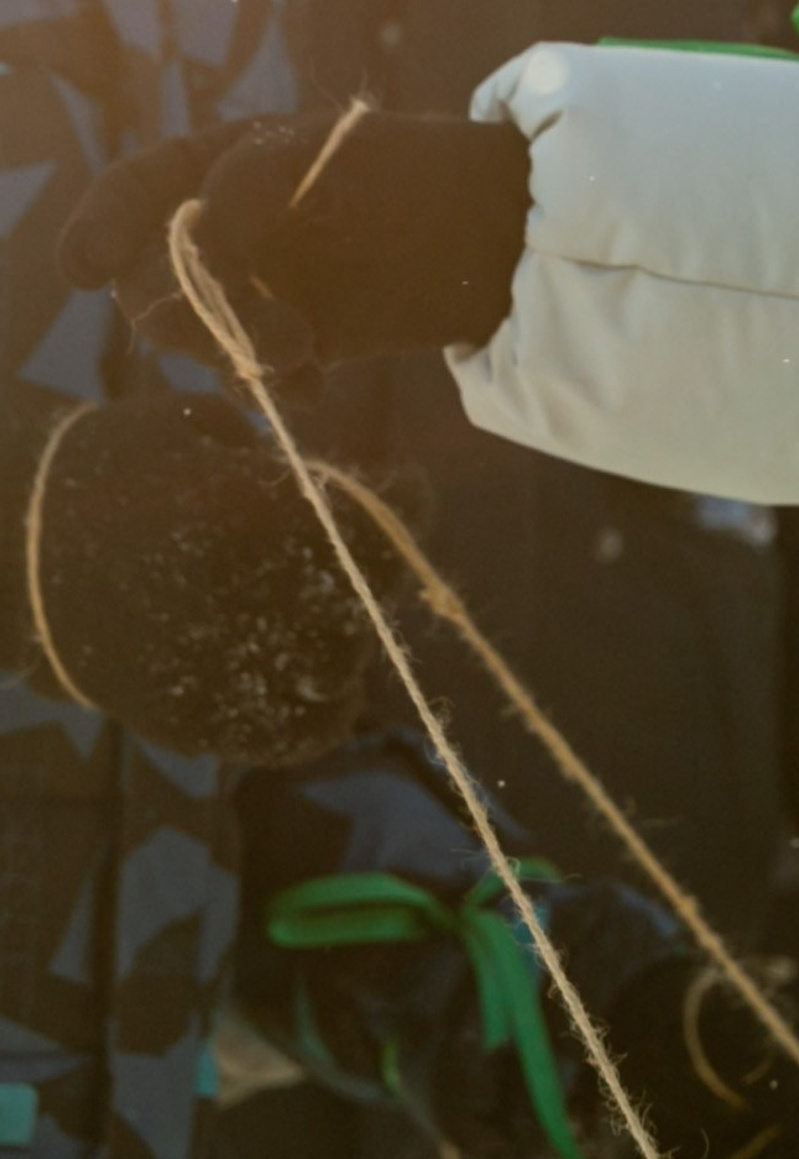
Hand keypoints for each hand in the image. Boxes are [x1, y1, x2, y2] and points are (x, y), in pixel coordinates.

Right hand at [11, 394, 389, 763]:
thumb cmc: (103, 472)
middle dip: (364, 566)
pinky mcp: (214, 726)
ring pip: (348, 663)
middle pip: (374, 590)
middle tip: (331, 551)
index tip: (394, 488)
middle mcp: (280, 600)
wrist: (11, 562)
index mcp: (279, 515)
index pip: (396, 514)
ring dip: (342, 635)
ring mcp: (249, 673)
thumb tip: (319, 488)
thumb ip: (274, 462)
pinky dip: (314, 703)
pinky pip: (305, 727)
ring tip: (306, 611)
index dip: (400, 500)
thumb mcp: (199, 432)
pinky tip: (295, 672)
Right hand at [57, 111, 530, 377]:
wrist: (507, 228)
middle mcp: (231, 224)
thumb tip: (194, 248)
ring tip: (298, 351)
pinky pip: (244, 372)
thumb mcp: (327, 153)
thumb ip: (248, 188)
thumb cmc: (426, 167)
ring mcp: (258, 284)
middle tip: (261, 317)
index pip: (141, 186)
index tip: (84, 267)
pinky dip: (265, 385)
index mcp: (233, 159)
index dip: (103, 221)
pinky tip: (310, 390)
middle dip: (190, 299)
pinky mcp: (294, 336)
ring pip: (189, 326)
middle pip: (151, 270)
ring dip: (225, 345)